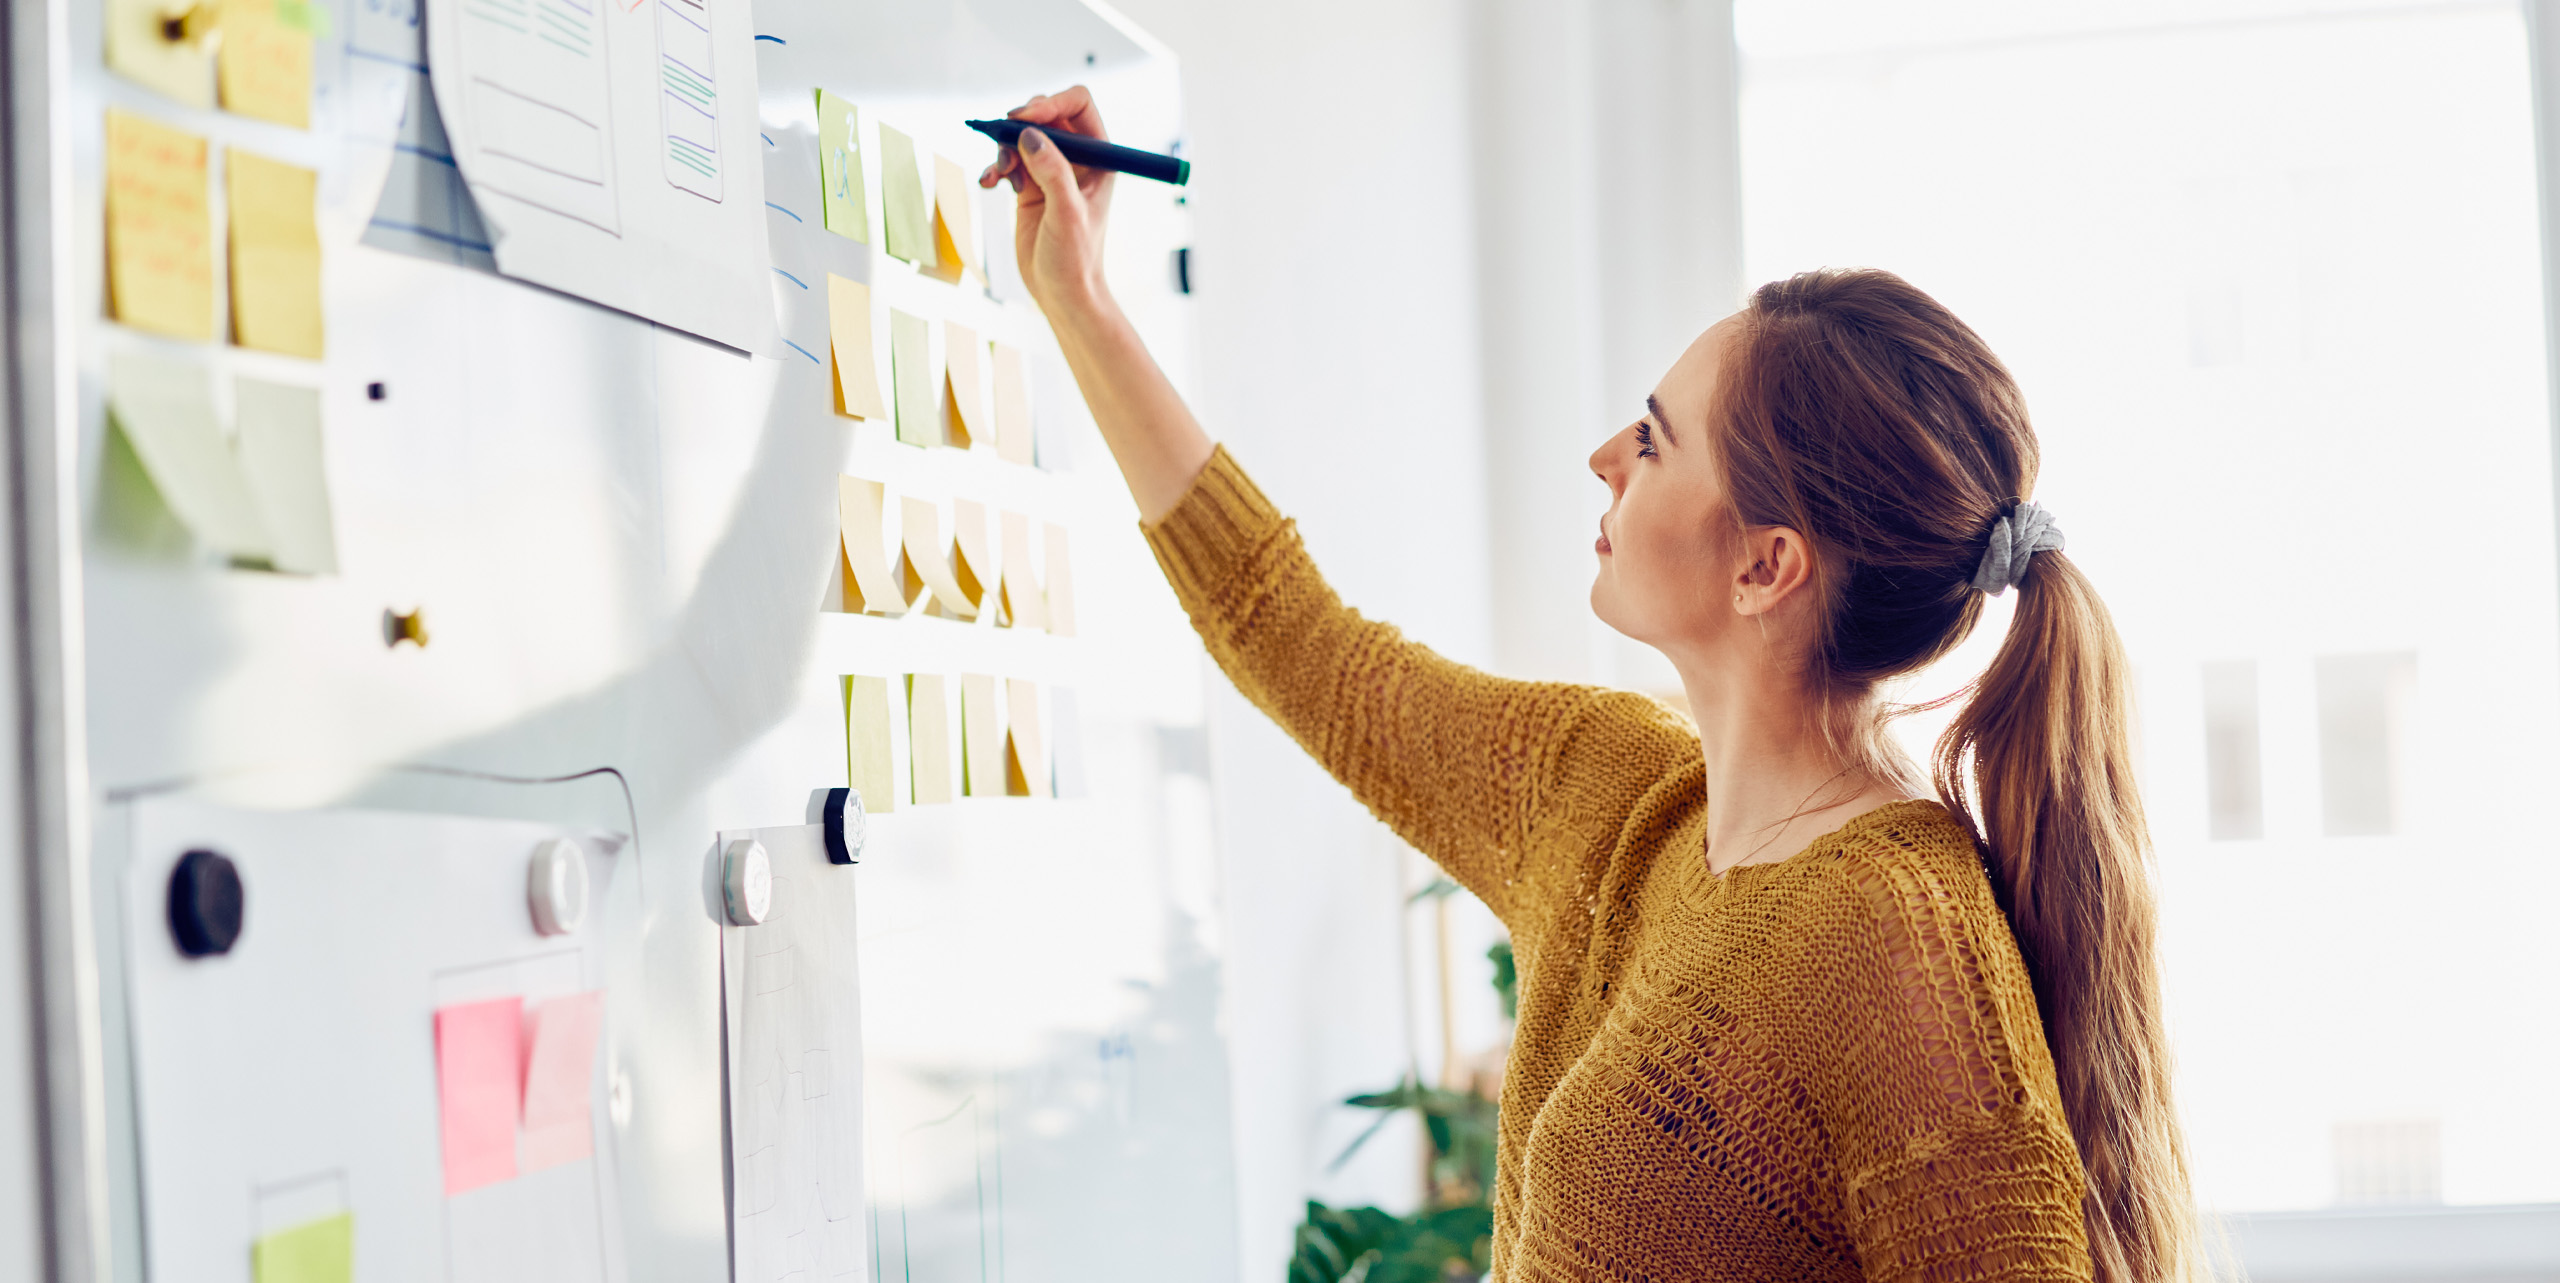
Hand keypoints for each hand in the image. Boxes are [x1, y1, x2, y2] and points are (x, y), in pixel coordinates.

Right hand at [980, 86, 1114, 319]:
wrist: (1061, 292)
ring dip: (1002, 148)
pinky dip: (995, 167)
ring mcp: (1052, 171)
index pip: (1078, 105)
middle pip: (1046, 115)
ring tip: (997, 175)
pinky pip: (1008, 160)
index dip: (1050, 103)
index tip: (1024, 119)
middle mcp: (1077, 158)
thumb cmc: (1076, 259)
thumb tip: (1030, 136)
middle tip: (1001, 140)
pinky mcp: (1030, 186)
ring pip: (1021, 137)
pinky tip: (988, 183)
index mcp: (1099, 157)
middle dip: (1020, 124)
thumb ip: (1052, 173)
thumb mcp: (1067, 214)